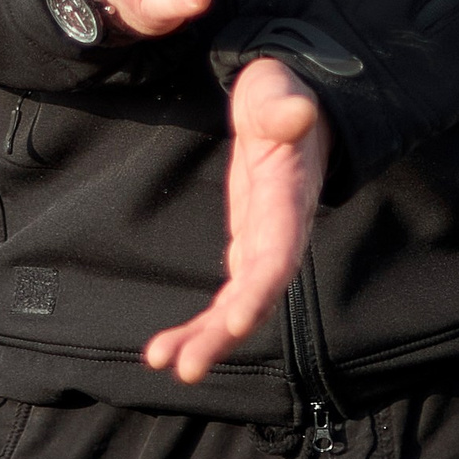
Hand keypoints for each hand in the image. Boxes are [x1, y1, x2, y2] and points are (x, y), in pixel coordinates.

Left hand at [144, 57, 330, 385]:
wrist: (289, 105)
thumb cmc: (281, 96)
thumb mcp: (280, 91)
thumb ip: (284, 105)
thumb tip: (296, 112)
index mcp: (288, 198)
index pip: (278, 253)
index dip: (261, 289)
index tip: (238, 321)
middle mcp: (279, 232)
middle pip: (256, 295)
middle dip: (222, 333)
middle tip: (186, 367)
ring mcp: (262, 245)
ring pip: (238, 306)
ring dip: (205, 338)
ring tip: (162, 362)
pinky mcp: (246, 248)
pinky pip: (226, 297)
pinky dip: (201, 325)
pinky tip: (166, 350)